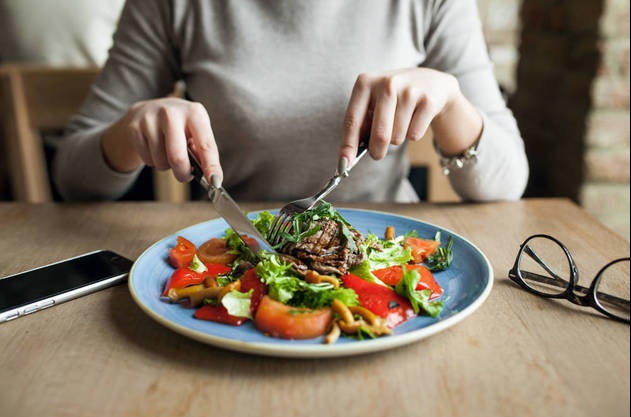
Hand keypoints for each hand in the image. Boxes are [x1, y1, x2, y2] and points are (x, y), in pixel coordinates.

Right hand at [101, 97, 221, 182]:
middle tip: (184, 175)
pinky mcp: (134, 127)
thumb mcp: (196, 132)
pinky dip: (153, 161)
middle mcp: (172, 112)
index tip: (215, 182)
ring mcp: (150, 119)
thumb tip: (212, 178)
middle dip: (183, 173)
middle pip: (177, 157)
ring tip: (167, 153)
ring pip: (161, 162)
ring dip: (167, 166)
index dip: (211, 166)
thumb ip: (203, 152)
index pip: (206, 145)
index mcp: (194, 113)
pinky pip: (147, 160)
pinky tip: (154, 148)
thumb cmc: (180, 126)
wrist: (149, 110)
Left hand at [339, 67, 481, 163]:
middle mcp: (387, 83)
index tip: (344, 164)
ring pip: (397, 137)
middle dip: (377, 151)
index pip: (352, 121)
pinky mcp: (428, 101)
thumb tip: (348, 158)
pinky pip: (414, 135)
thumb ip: (360, 126)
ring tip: (400, 122)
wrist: (430, 82)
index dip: (348, 145)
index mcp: (365, 82)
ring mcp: (409, 91)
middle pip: (379, 134)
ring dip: (397, 138)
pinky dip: (413, 134)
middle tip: (377, 154)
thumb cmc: (393, 98)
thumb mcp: (373, 103)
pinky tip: (415, 119)